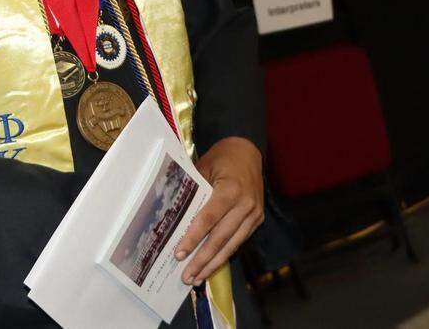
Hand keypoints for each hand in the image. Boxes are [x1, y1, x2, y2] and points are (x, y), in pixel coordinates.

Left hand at [175, 137, 263, 284]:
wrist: (247, 151)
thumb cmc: (221, 158)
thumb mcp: (203, 168)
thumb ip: (192, 190)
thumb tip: (171, 215)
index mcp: (230, 189)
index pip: (209, 219)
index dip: (193, 237)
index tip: (179, 253)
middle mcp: (246, 204)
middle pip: (221, 237)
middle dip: (202, 259)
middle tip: (186, 275)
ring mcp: (254, 214)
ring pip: (232, 244)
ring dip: (213, 263)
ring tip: (196, 278)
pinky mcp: (257, 220)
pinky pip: (239, 241)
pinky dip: (224, 254)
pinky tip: (211, 265)